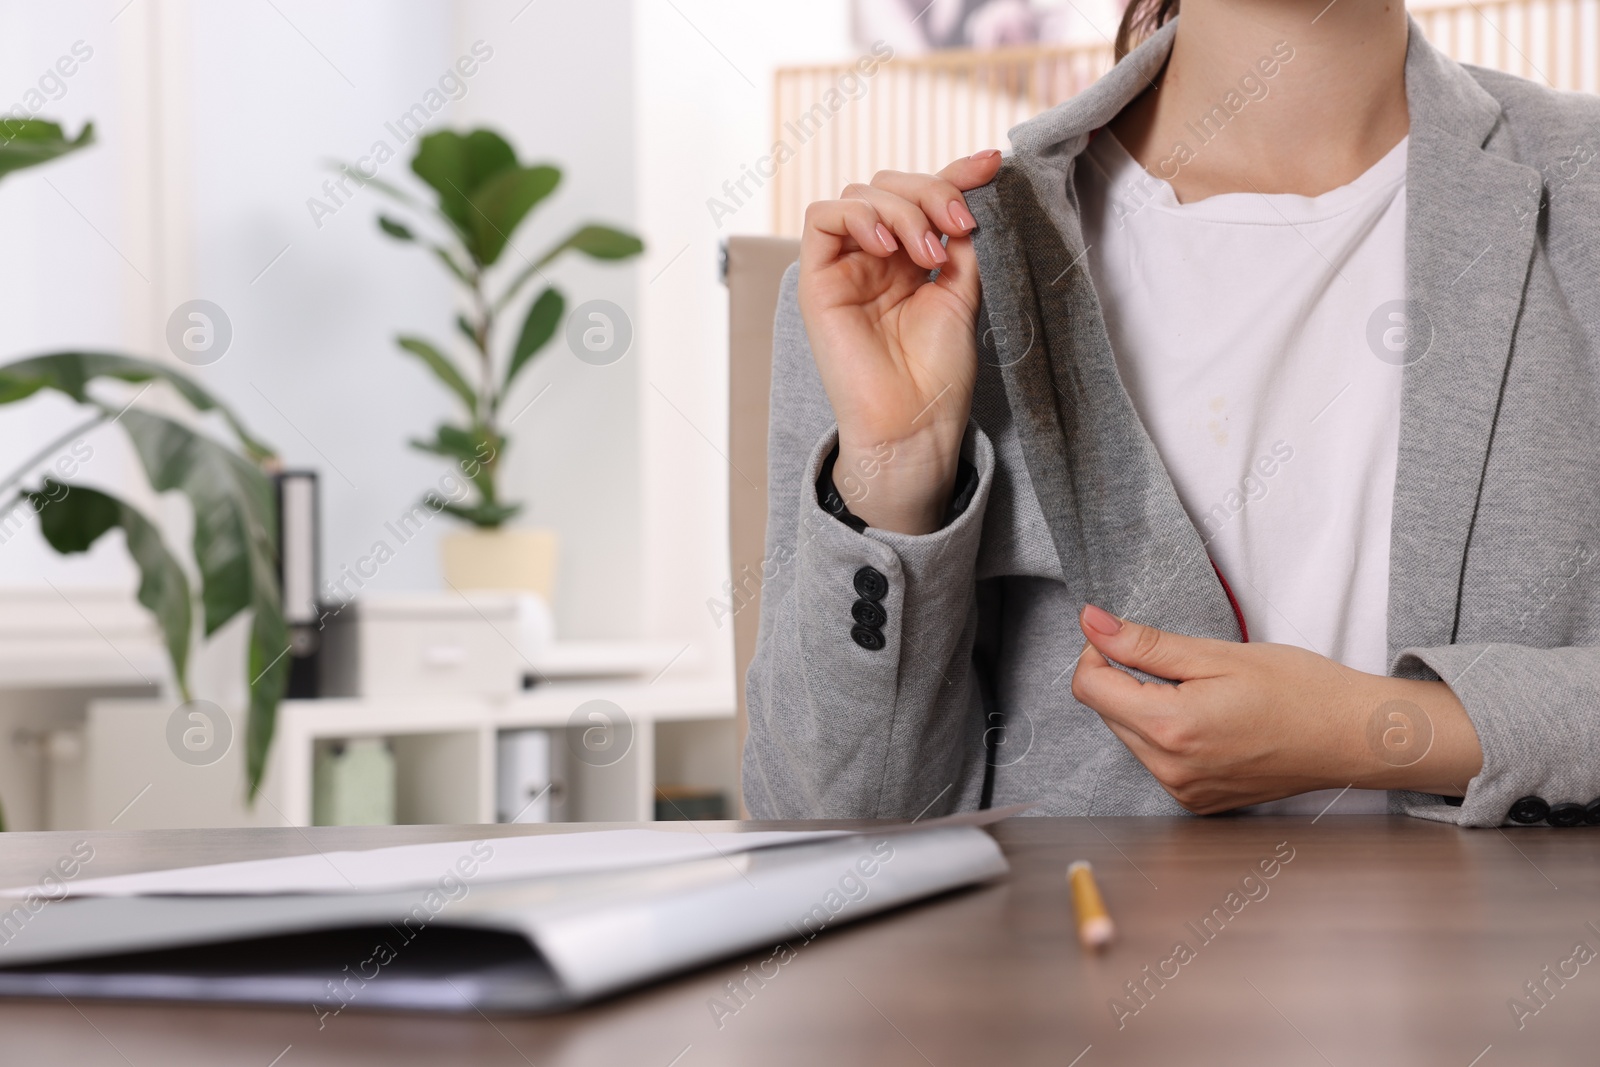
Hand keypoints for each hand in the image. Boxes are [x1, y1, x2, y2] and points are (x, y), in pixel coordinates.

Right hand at [797, 151, 1002, 533]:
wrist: (915, 422)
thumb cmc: (939, 373)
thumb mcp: (964, 292)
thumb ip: (960, 241)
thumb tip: (970, 189)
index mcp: (912, 260)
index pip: (927, 197)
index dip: (957, 172)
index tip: (993, 164)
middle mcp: (876, 257)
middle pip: (892, 185)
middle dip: (932, 192)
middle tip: (960, 227)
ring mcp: (847, 266)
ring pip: (861, 194)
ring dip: (903, 209)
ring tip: (928, 255)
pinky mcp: (818, 280)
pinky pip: (823, 218)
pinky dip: (859, 216)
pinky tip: (889, 246)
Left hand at [1070, 604, 1484, 812]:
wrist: (1352, 737)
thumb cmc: (1298, 689)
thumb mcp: (1216, 653)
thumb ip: (1144, 642)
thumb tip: (1091, 622)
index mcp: (1170, 728)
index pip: (1088, 686)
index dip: (1098, 651)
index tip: (1123, 637)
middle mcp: (1169, 769)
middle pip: (1108, 711)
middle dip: (1127, 681)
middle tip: (1182, 665)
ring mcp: (1184, 791)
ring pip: (1131, 736)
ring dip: (1148, 709)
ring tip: (1204, 695)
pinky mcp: (1197, 802)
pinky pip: (1157, 761)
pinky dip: (1169, 736)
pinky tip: (1211, 722)